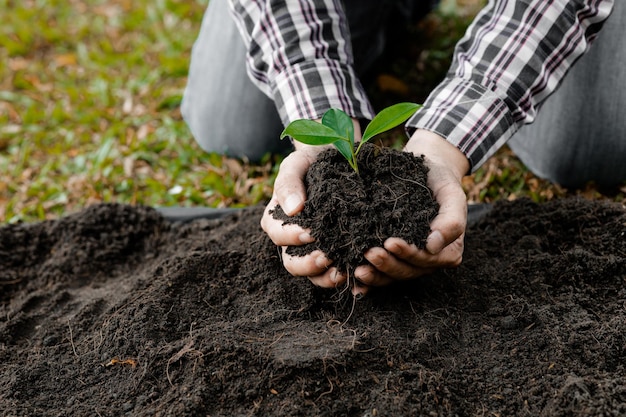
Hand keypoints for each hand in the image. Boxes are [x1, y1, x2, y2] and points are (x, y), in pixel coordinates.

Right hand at [261, 115, 360, 289]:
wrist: (339, 158)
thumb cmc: (313, 160)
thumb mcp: (298, 164)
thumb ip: (289, 183)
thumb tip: (293, 209)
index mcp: (278, 219)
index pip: (277, 234)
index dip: (291, 237)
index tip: (310, 232)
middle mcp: (293, 240)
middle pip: (292, 263)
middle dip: (308, 264)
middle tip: (326, 257)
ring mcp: (314, 250)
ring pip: (313, 275)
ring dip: (325, 276)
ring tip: (343, 270)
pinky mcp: (336, 254)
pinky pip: (336, 274)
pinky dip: (346, 278)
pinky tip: (358, 276)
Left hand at [354, 129, 468, 288]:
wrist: (425, 171)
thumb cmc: (440, 182)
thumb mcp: (452, 195)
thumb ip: (451, 221)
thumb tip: (433, 246)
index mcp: (447, 251)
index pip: (427, 259)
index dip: (409, 253)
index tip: (390, 243)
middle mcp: (429, 260)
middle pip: (407, 270)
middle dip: (387, 264)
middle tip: (369, 253)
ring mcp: (409, 261)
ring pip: (392, 275)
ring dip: (375, 275)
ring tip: (358, 269)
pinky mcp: (392, 258)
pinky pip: (381, 274)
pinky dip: (368, 281)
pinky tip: (354, 284)